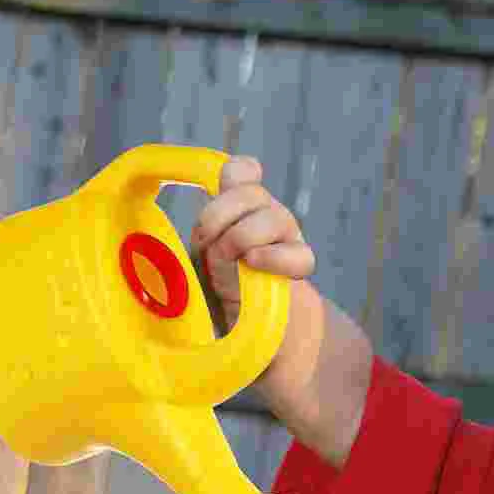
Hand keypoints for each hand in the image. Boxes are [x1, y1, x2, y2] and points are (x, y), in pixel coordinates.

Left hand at [189, 156, 315, 331]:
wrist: (252, 321)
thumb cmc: (224, 284)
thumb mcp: (206, 253)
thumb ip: (207, 228)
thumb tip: (193, 216)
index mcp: (244, 205)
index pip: (244, 172)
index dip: (233, 175)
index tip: (213, 192)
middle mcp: (268, 214)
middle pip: (252, 193)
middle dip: (219, 216)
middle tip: (205, 244)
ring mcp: (288, 236)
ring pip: (273, 217)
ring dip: (241, 237)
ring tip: (228, 259)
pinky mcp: (300, 263)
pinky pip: (298, 254)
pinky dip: (273, 256)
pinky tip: (253, 262)